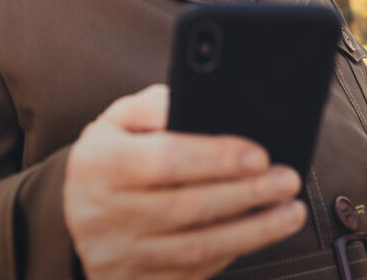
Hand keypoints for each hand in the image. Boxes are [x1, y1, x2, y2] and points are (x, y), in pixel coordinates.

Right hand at [62, 84, 306, 279]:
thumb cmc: (112, 155)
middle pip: (186, 208)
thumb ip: (155, 105)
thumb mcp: (120, 119)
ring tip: (289, 211)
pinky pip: (193, 272)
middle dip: (245, 194)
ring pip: (196, 248)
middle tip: (286, 179)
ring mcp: (118, 255)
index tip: (259, 154)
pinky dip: (232, 253)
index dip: (215, 159)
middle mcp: (101, 215)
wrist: (77, 210)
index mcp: (98, 165)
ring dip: (252, 231)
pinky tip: (259, 233)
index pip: (163, 161)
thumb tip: (198, 103)